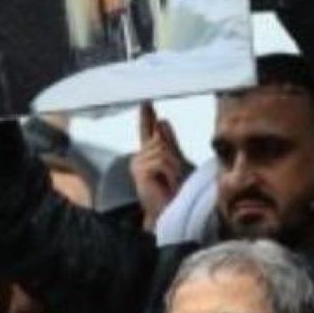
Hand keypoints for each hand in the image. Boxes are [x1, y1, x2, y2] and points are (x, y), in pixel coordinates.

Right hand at [130, 101, 191, 228]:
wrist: (170, 210)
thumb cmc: (175, 190)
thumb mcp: (175, 162)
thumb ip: (169, 142)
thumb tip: (163, 121)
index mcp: (149, 153)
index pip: (146, 130)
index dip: (146, 116)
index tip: (146, 102)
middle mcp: (140, 157)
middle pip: (160, 140)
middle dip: (172, 156)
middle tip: (175, 176)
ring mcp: (137, 163)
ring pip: (162, 150)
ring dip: (173, 167)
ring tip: (172, 182)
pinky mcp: (139, 171)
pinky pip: (161, 160)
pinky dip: (171, 172)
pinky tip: (169, 184)